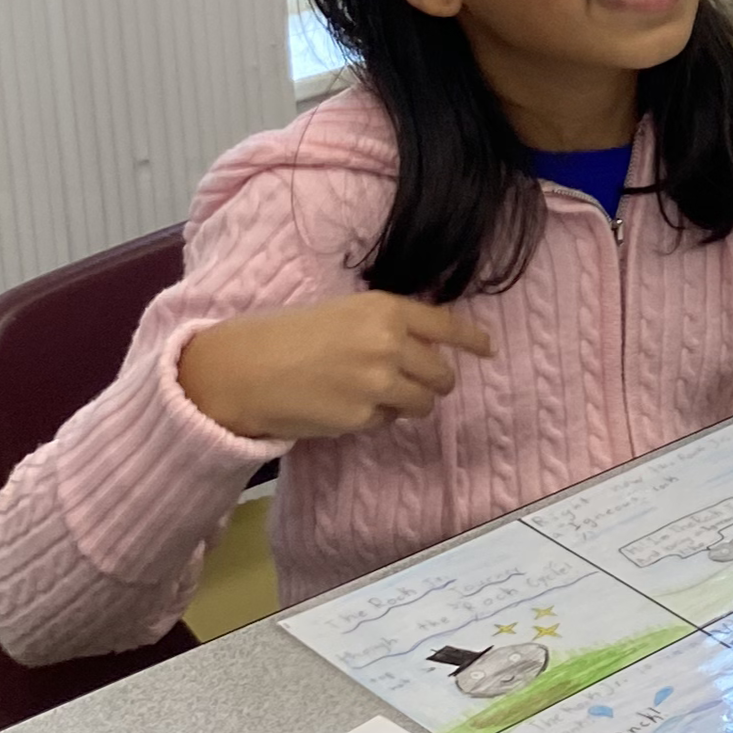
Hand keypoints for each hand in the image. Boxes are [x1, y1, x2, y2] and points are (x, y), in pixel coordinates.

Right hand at [178, 295, 495, 442]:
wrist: (245, 368)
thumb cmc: (289, 334)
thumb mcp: (346, 312)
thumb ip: (388, 325)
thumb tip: (425, 347)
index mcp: (386, 310)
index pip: (447, 326)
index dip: (472, 340)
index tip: (487, 349)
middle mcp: (390, 344)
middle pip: (441, 373)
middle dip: (435, 381)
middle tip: (416, 383)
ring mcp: (379, 383)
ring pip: (423, 403)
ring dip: (410, 403)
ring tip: (379, 396)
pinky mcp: (363, 417)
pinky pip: (387, 422)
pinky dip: (376, 418)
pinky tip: (346, 407)